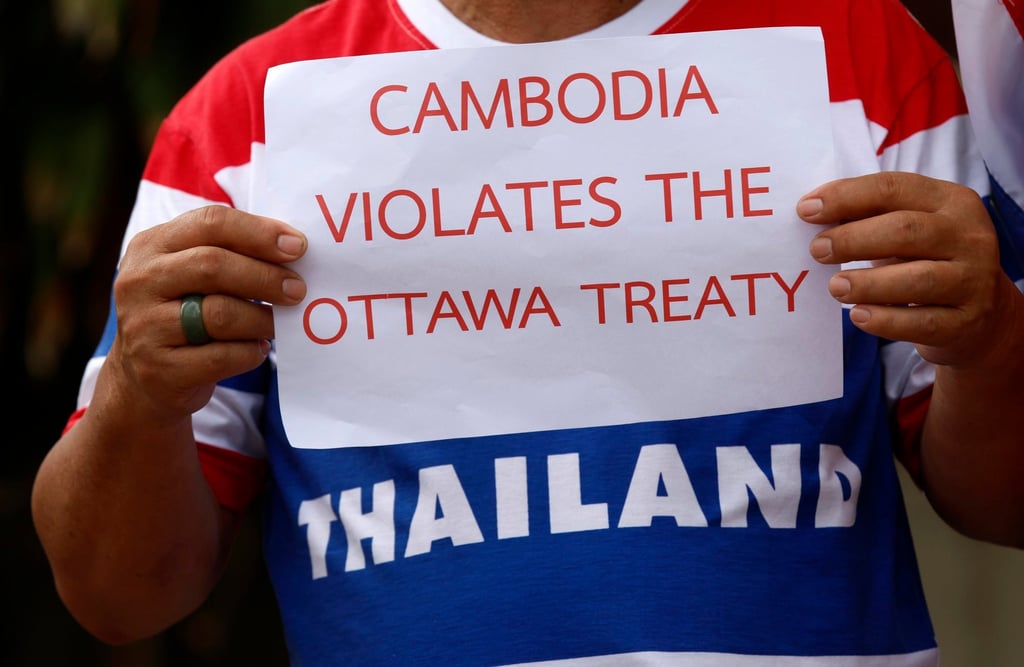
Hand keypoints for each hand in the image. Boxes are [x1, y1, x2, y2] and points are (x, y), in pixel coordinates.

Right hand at [111, 205, 306, 417]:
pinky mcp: (160, 369)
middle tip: (297, 289)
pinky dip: (250, 352)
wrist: (139, 382)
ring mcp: (144, 327)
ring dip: (262, 319)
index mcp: (151, 246)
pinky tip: (257, 349)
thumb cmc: (180, 316)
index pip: (210, 223)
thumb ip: (228, 255)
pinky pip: (222, 357)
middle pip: (213, 265)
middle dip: (265, 276)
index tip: (297, 246)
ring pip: (219, 314)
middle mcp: (140, 281)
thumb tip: (291, 249)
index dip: (259, 232)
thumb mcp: (188, 276)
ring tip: (277, 324)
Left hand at [797, 171, 1016, 367]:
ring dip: (867, 283)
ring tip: (835, 287)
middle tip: (817, 250)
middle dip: (853, 239)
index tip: (806, 210)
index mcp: (952, 201)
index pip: (893, 188)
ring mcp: (974, 281)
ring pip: (917, 279)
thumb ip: (870, 217)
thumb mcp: (910, 230)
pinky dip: (885, 320)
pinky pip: (921, 322)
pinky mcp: (967, 322)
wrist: (980, 317)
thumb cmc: (928, 262)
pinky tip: (858, 316)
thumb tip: (813, 213)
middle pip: (905, 230)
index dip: (846, 196)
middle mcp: (969, 237)